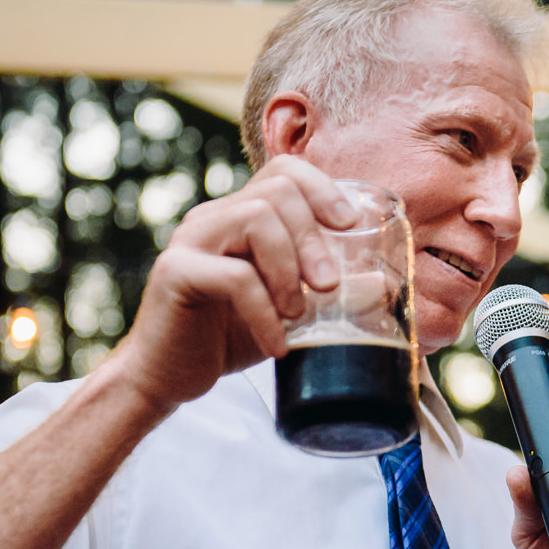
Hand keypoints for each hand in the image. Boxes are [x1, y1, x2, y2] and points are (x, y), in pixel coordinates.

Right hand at [104, 156, 359, 411]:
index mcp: (240, 216)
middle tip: (329, 286)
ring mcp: (191, 240)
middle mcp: (214, 218)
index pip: (284, 171)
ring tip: (298, 314)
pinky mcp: (176, 273)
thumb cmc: (228, 338)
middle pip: (276, 191)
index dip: (321, 189)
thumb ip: (328, 293)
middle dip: (313, 237)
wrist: (166, 377)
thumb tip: (381, 283)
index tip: (349, 224)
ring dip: (290, 267)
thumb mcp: (289, 311)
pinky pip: (234, 277)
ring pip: (256, 219)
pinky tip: (278, 344)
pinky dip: (265, 313)